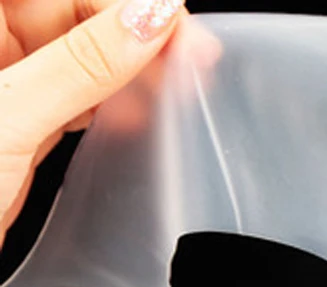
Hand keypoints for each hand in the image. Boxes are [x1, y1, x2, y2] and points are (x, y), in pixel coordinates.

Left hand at [0, 0, 185, 249]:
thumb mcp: (12, 118)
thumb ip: (84, 65)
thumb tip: (150, 19)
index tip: (171, 18)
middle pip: (70, 11)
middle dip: (130, 31)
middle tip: (190, 57)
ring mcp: (3, 79)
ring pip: (78, 53)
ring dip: (128, 70)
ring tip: (174, 87)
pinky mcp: (19, 118)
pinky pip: (72, 93)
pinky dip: (107, 103)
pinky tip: (136, 114)